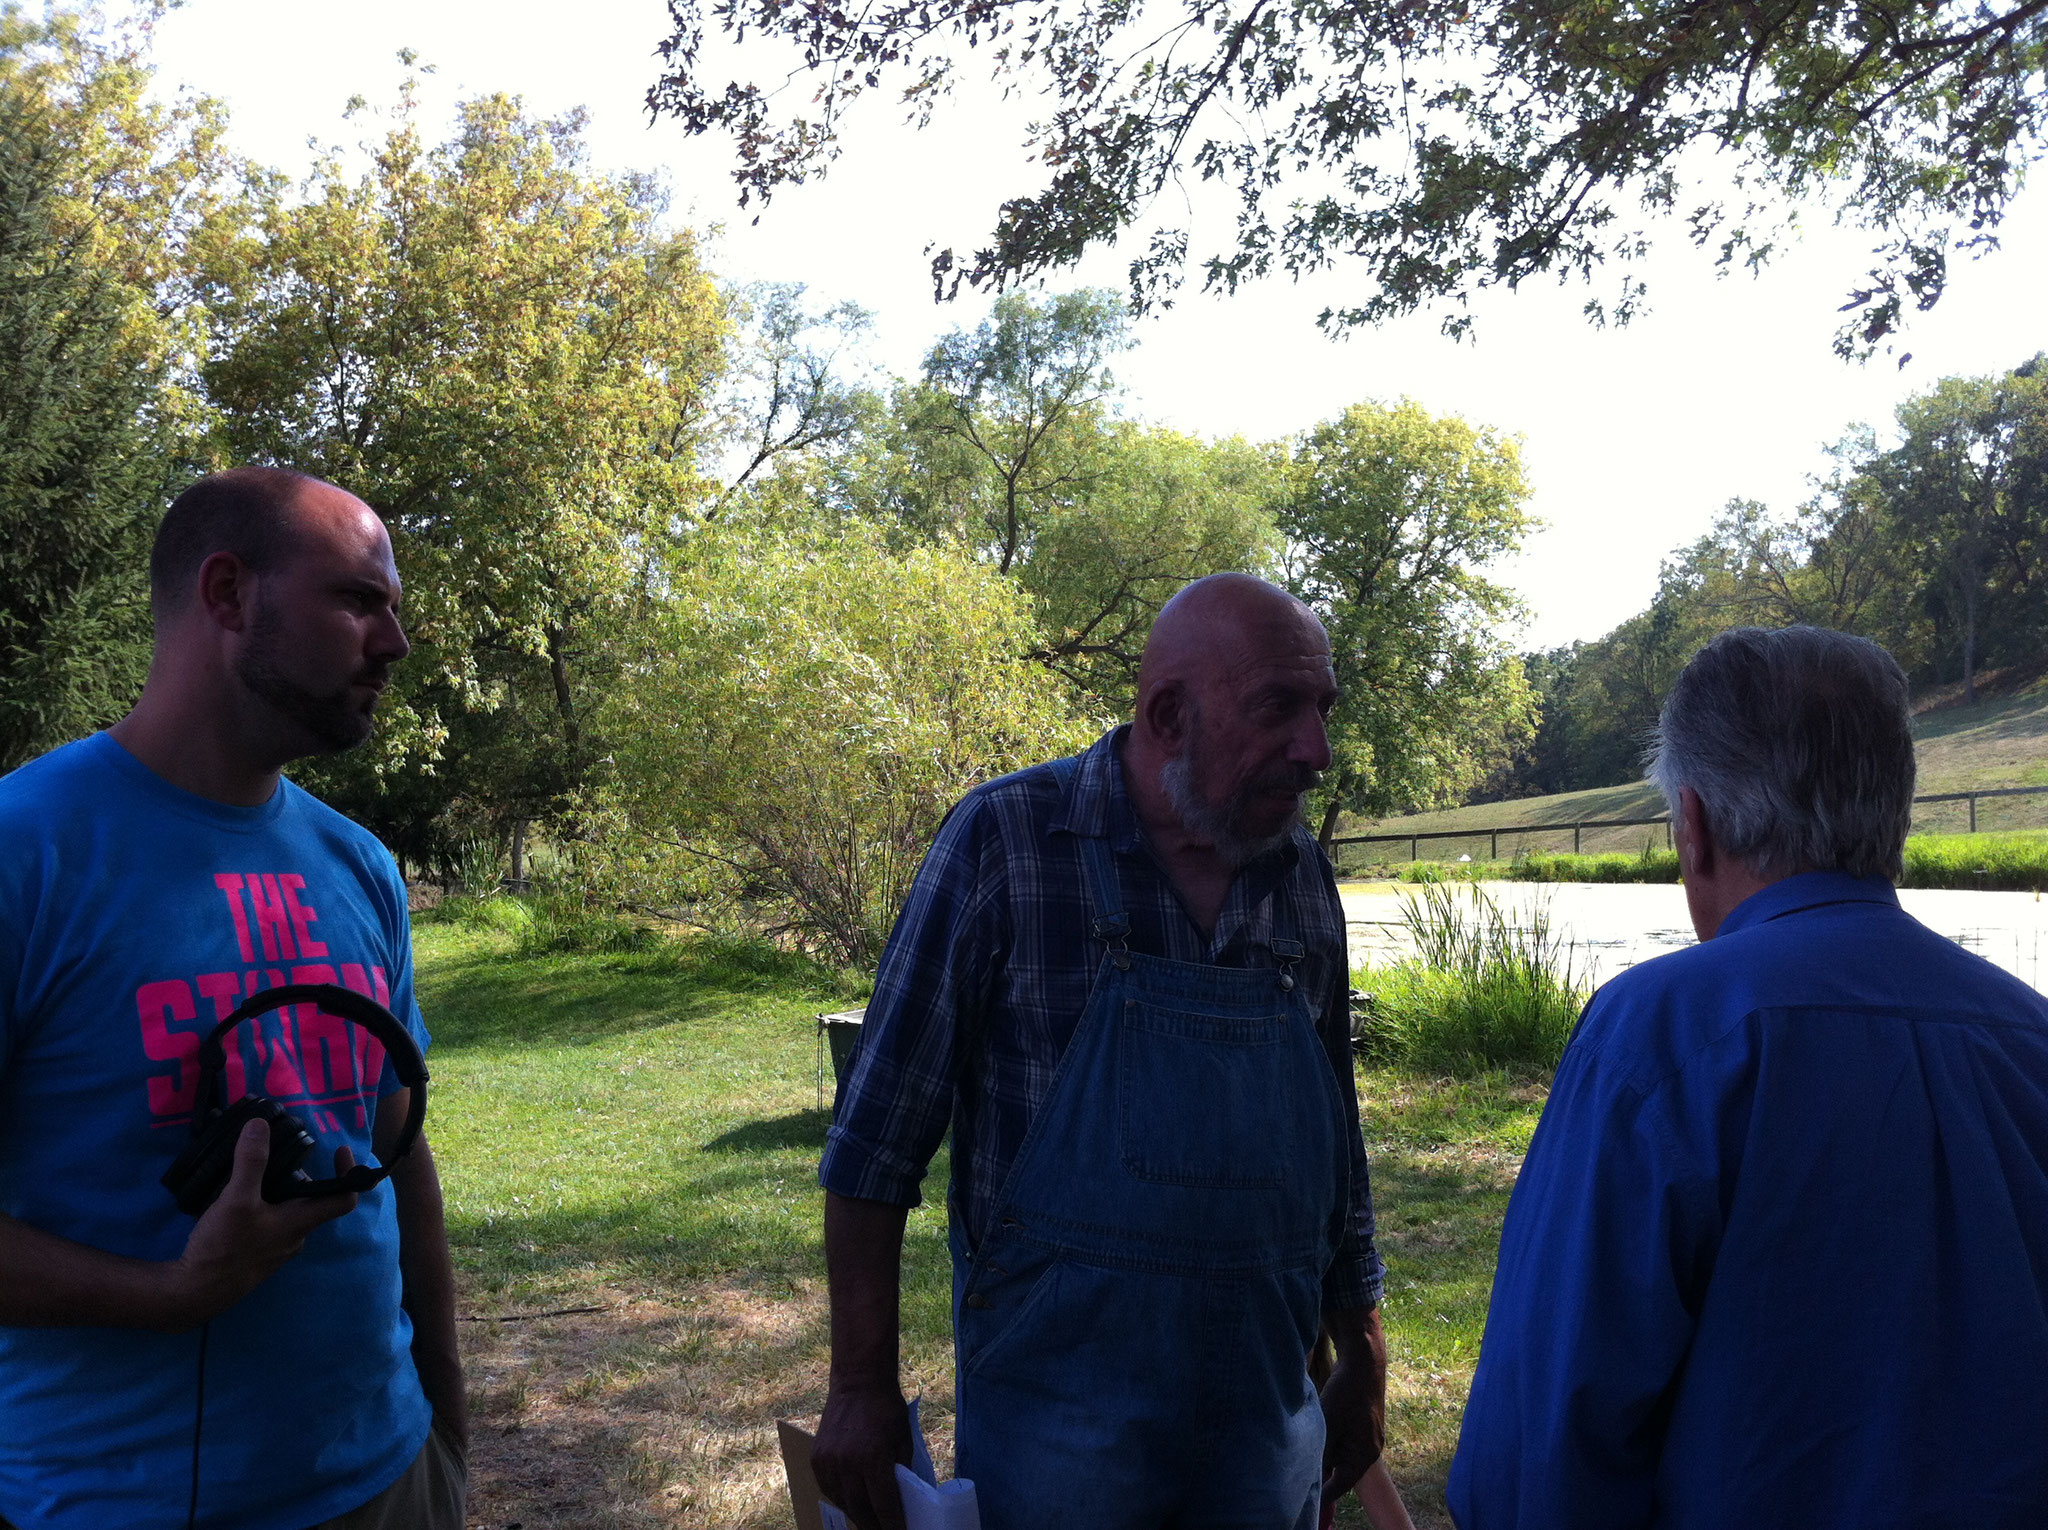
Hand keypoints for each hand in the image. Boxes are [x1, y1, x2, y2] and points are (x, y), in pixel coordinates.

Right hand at [164, 1120, 359, 1327]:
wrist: (194, 1293)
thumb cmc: (224, 1248)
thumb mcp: (237, 1199)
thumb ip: (250, 1162)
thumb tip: (260, 1125)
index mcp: (300, 1223)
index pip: (344, 1199)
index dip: (350, 1174)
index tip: (339, 1150)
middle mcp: (294, 1238)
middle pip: (310, 1201)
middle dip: (299, 1176)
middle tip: (278, 1155)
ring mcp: (275, 1249)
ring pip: (286, 1213)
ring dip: (276, 1191)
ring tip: (252, 1173)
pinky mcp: (255, 1255)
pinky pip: (267, 1225)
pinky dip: (259, 1207)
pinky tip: (234, 1199)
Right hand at [811, 1378, 910, 1529]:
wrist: (858, 1382)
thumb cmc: (887, 1410)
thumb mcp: (903, 1440)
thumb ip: (902, 1470)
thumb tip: (904, 1498)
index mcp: (873, 1459)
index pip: (884, 1505)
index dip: (893, 1524)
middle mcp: (847, 1463)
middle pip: (860, 1509)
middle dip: (873, 1525)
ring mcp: (828, 1461)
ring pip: (842, 1501)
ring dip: (856, 1514)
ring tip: (869, 1520)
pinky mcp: (816, 1457)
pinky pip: (828, 1488)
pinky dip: (840, 1499)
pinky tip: (851, 1502)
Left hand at [1318, 1352, 1385, 1508]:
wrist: (1363, 1363)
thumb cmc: (1345, 1394)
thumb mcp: (1329, 1425)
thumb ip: (1323, 1452)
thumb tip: (1313, 1473)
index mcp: (1364, 1456)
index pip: (1340, 1486)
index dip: (1322, 1496)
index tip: (1306, 1506)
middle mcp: (1370, 1451)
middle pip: (1342, 1474)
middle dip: (1323, 1479)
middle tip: (1300, 1487)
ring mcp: (1368, 1439)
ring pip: (1343, 1458)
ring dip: (1326, 1460)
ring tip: (1305, 1465)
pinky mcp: (1363, 1426)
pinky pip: (1346, 1444)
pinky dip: (1332, 1446)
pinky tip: (1318, 1442)